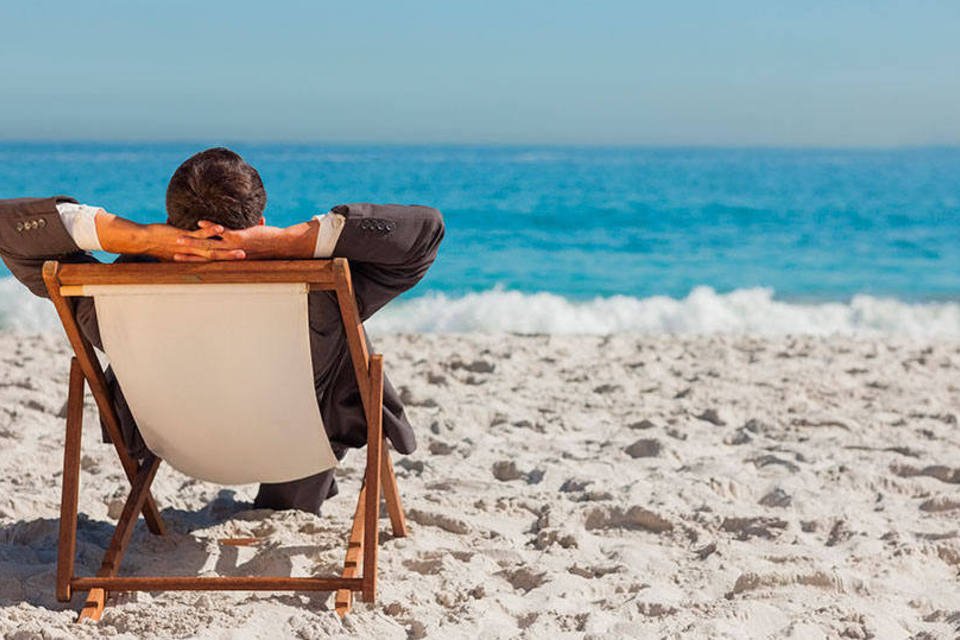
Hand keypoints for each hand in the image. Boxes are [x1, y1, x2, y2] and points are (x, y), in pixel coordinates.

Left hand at [95, 211, 245, 261]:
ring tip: (242, 251)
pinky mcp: (184, 236)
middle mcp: (195, 254)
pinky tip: (221, 229)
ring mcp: (191, 245)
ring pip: (212, 249)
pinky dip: (211, 232)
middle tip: (250, 263)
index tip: (245, 264)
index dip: (230, 263)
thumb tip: (195, 245)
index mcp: (195, 258)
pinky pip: (200, 235)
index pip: (216, 262)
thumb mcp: (178, 249)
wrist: (142, 241)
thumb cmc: (159, 244)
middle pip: (218, 259)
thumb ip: (189, 248)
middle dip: (234, 261)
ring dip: (227, 251)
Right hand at [172, 219, 317, 260]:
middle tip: (170, 254)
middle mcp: (229, 254)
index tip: (180, 262)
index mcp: (230, 258)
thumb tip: (243, 236)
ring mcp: (233, 246)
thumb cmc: (268, 246)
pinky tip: (198, 221)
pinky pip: (220, 231)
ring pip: (208, 245)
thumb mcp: (251, 246)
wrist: (283, 246)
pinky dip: (209, 227)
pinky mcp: (239, 237)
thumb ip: (244, 241)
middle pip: (203, 256)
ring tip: (176, 239)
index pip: (208, 261)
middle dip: (186, 255)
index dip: (194, 262)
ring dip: (191, 242)